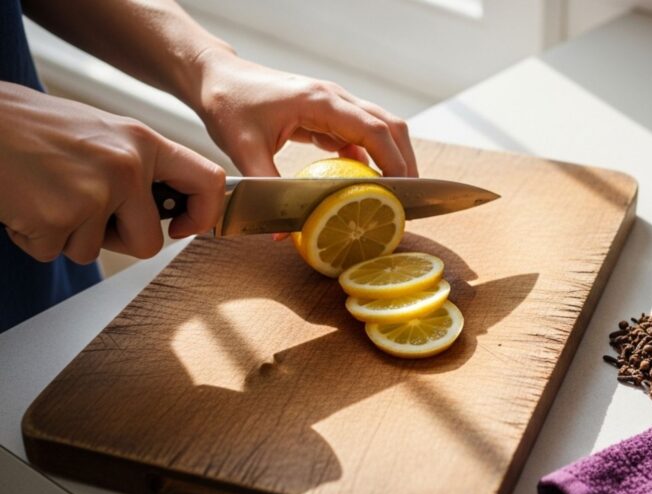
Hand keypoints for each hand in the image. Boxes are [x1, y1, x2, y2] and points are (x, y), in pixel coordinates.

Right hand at [0, 82, 223, 262]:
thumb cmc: (32, 127)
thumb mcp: (101, 133)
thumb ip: (138, 166)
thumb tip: (168, 206)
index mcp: (143, 142)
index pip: (209, 181)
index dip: (204, 214)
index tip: (182, 227)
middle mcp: (127, 167)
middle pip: (149, 242)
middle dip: (117, 242)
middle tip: (83, 213)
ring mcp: (94, 194)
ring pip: (93, 252)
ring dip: (65, 235)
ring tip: (43, 194)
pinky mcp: (58, 218)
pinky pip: (53, 252)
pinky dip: (34, 237)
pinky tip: (22, 202)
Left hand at [191, 50, 417, 178]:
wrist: (216, 77)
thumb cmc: (228, 104)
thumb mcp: (243, 148)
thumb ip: (266, 187)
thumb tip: (282, 233)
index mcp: (320, 100)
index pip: (374, 129)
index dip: (394, 161)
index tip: (403, 191)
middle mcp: (334, 97)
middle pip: (389, 125)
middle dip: (405, 161)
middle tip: (409, 198)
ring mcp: (334, 103)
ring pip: (380, 127)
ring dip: (392, 157)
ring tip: (395, 193)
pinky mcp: (327, 112)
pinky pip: (360, 133)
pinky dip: (370, 156)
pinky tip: (364, 182)